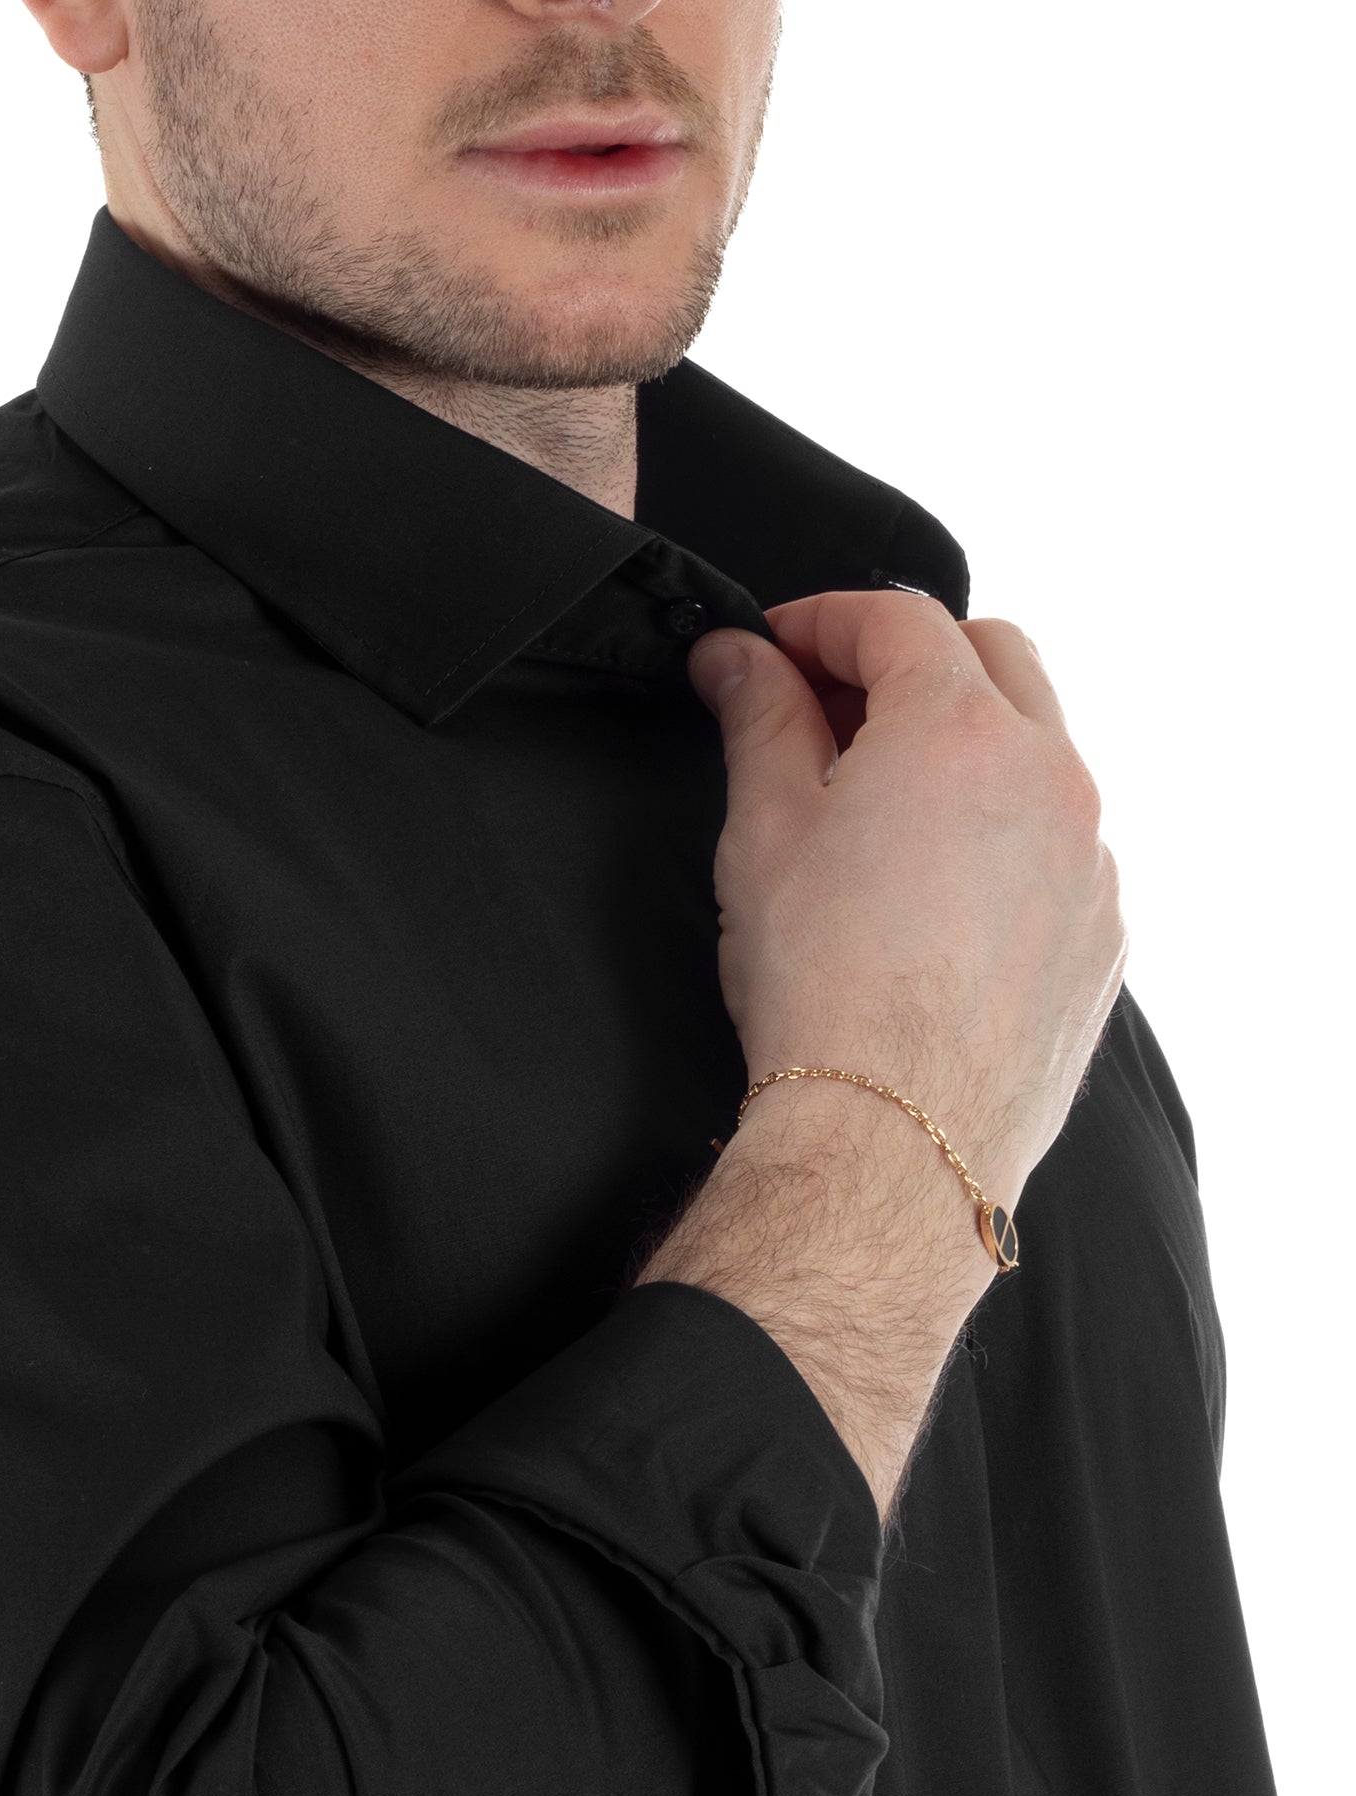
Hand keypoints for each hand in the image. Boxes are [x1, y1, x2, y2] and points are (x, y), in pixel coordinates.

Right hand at [693, 590, 1124, 1210]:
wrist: (892, 1132)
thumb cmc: (826, 991)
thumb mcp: (763, 831)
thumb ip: (757, 719)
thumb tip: (739, 660)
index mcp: (960, 732)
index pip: (897, 619)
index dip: (821, 620)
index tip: (773, 647)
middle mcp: (1049, 778)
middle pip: (991, 656)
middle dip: (908, 661)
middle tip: (827, 706)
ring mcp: (1088, 858)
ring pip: (1036, 751)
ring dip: (963, 746)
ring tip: (879, 804)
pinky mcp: (1100, 932)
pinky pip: (1056, 844)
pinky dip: (1000, 832)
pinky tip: (932, 889)